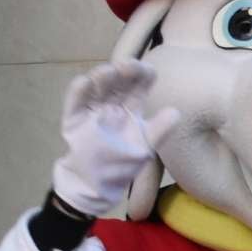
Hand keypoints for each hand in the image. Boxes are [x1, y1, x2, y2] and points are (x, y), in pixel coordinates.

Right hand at [53, 61, 181, 218]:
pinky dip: (79, 92)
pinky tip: (85, 83)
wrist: (96, 184)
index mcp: (132, 108)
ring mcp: (93, 109)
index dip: (142, 75)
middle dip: (123, 71)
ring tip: (108, 72)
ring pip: (97, 87)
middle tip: (127, 65)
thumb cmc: (121, 165)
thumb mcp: (144, 149)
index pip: (139, 85)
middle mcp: (113, 104)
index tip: (146, 71)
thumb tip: (176, 112)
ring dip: (102, 77)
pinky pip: (75, 102)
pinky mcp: (74, 119)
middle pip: (119, 81)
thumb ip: (159, 131)